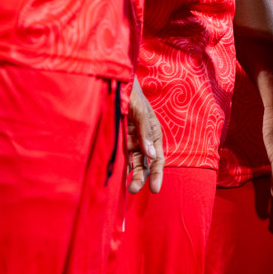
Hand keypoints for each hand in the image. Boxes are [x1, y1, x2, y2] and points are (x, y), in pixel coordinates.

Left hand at [126, 80, 163, 194]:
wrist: (116, 83)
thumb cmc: (132, 94)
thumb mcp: (141, 111)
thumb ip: (146, 132)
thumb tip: (151, 155)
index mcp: (153, 134)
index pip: (158, 158)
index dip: (157, 174)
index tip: (154, 188)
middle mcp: (143, 140)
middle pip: (145, 164)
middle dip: (142, 178)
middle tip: (134, 190)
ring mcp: (130, 141)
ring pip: (132, 163)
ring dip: (131, 176)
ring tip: (126, 189)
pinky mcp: (118, 140)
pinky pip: (119, 157)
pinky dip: (119, 168)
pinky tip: (115, 179)